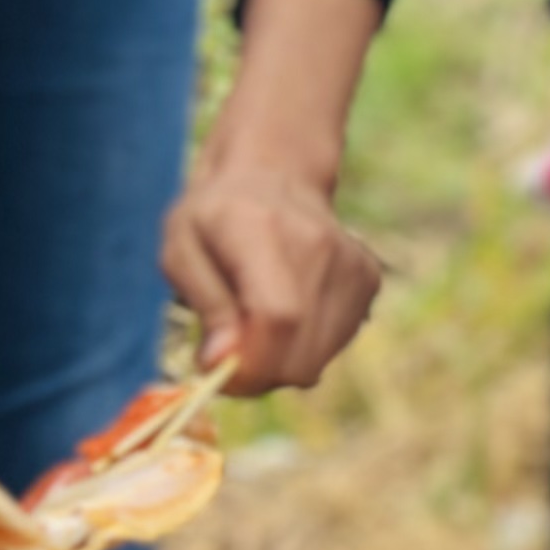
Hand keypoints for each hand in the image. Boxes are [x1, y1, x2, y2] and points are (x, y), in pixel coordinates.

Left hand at [159, 158, 383, 397]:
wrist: (275, 175)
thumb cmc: (214, 217)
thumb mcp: (180, 249)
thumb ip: (204, 303)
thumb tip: (220, 361)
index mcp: (263, 229)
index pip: (278, 316)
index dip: (251, 363)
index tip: (220, 372)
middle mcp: (320, 245)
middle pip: (300, 355)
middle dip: (257, 373)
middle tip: (230, 350)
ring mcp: (353, 264)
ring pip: (316, 361)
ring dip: (279, 362)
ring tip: (256, 322)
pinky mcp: (369, 280)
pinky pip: (333, 347)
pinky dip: (303, 346)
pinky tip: (287, 309)